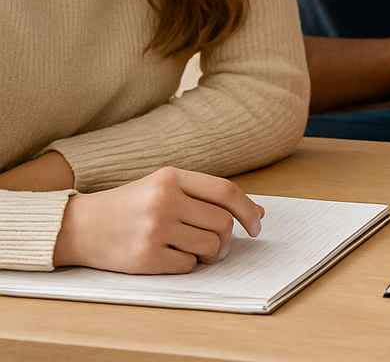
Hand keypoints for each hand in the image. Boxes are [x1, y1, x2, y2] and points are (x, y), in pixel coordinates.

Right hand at [52, 168, 263, 273]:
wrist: (79, 226)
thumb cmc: (131, 206)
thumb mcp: (166, 187)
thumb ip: (209, 196)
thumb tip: (258, 213)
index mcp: (171, 177)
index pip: (226, 192)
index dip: (248, 210)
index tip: (256, 225)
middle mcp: (164, 200)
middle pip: (222, 222)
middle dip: (227, 237)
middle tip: (217, 243)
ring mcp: (154, 229)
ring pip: (210, 246)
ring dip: (211, 254)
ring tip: (195, 251)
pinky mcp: (145, 257)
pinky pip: (188, 266)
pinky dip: (188, 265)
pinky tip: (171, 257)